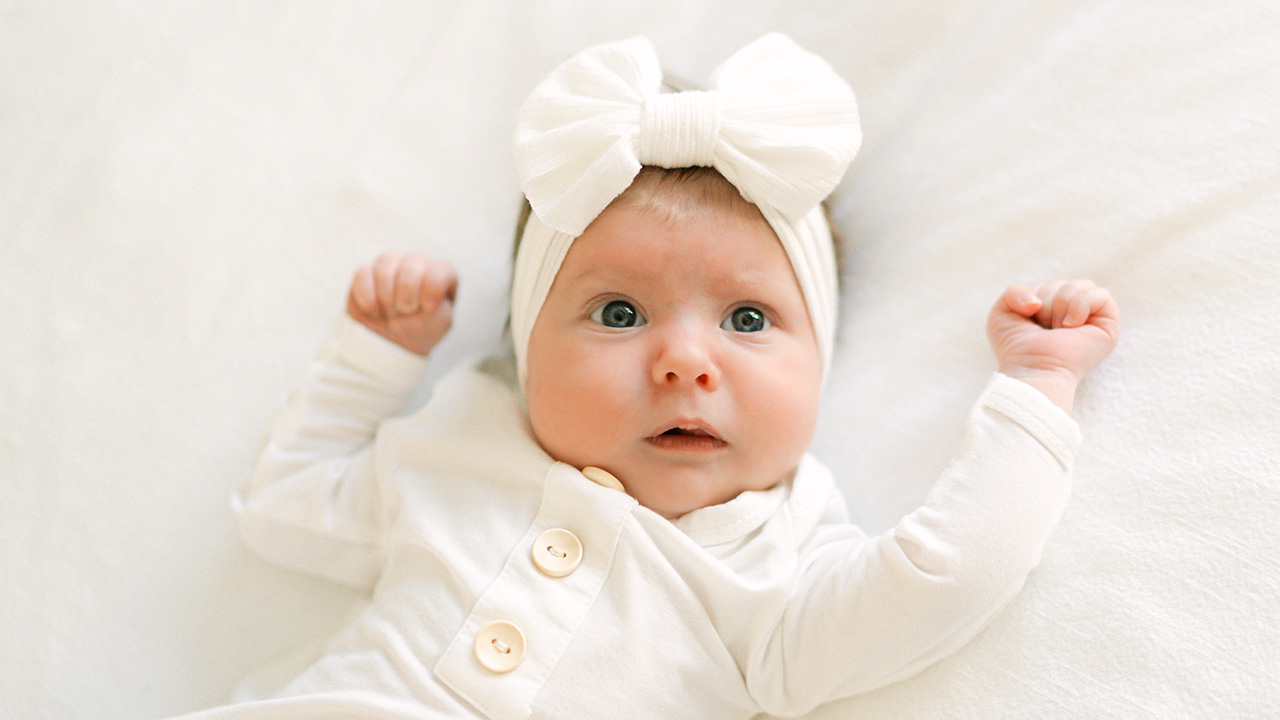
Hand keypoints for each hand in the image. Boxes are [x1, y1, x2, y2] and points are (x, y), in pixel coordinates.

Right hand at [347, 253, 457, 355]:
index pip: (439, 269)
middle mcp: (415, 264)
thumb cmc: (423, 329)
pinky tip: (373, 313)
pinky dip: (366, 297)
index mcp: (440, 273)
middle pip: (411, 264)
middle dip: (407, 293)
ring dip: (386, 295)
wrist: (398, 341)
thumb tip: (423, 301)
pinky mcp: (365, 275)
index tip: (427, 308)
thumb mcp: (439, 325)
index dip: (432, 289)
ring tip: (389, 314)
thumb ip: (439, 312)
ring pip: (385, 263)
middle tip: (405, 311)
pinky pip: (362, 275)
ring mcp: (389, 266)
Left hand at [987, 280, 1120, 413]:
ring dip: (1061, 306)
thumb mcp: (1002, 313)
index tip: (1030, 322)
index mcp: (1055, 313)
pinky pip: (1100, 294)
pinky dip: (1079, 305)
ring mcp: (1093, 321)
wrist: (1031, 368)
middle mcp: (1076, 316)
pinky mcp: (1108, 326)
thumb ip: (1013, 292)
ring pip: (1082, 286)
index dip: (1036, 297)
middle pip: (1065, 284)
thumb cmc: (1015, 349)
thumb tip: (1037, 301)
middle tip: (1045, 329)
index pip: (1050, 285)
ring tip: (1057, 330)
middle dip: (1047, 302)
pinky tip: (1069, 327)